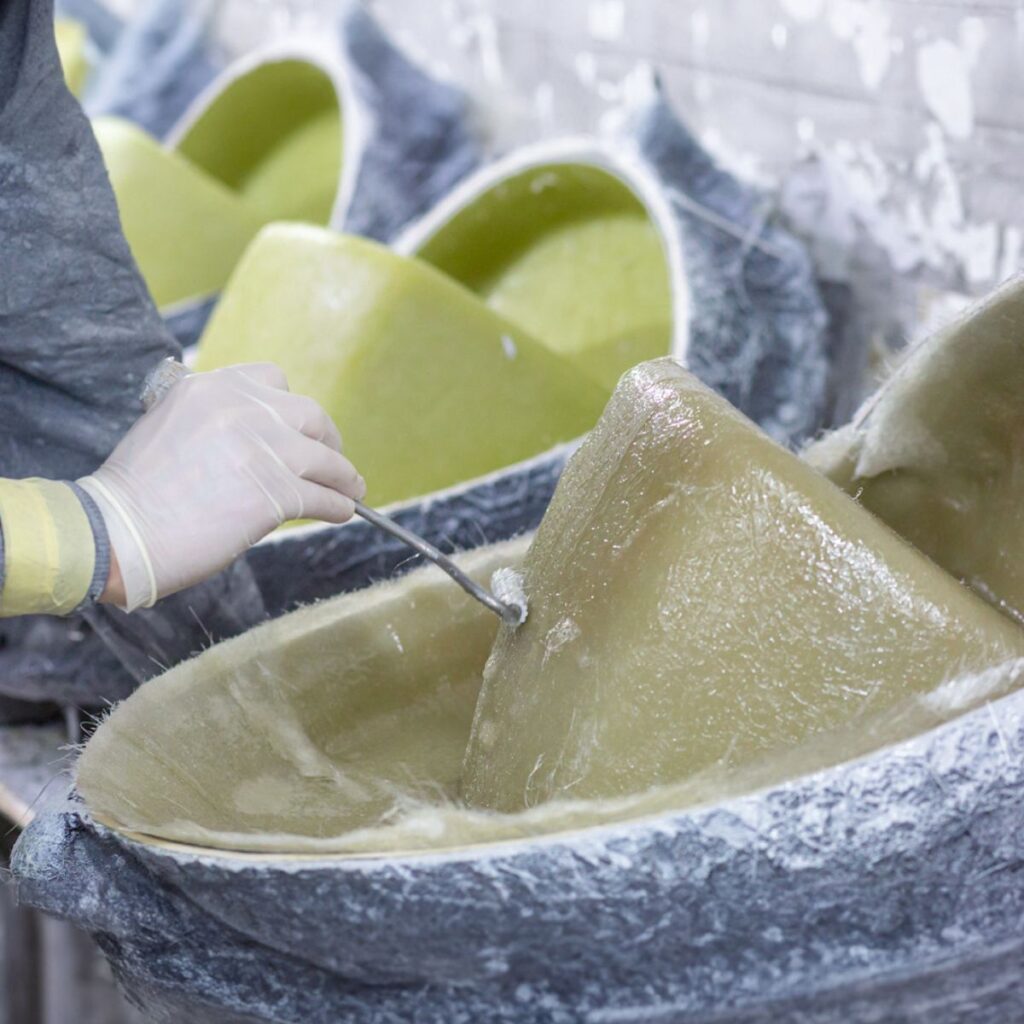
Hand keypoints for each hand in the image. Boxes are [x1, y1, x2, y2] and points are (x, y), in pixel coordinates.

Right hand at [82, 363, 363, 610]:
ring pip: (325, 459)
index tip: (300, 428)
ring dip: (343, 477)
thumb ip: (214, 420)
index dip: (292, 409)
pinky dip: (338, 506)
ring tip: (351, 490)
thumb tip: (256, 439)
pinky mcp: (276, 492)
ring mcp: (264, 448)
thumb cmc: (137, 492)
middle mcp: (243, 409)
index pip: (272, 380)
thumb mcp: (170, 425)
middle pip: (310, 415)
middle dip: (327, 438)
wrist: (119, 531)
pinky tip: (341, 513)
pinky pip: (323, 497)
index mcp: (213, 387)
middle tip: (333, 459)